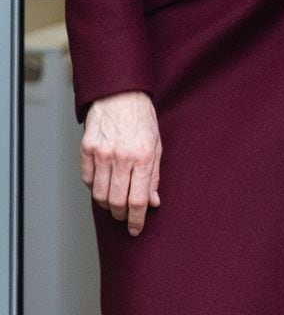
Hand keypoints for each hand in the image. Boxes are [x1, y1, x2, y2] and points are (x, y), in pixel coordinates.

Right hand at [81, 91, 161, 235]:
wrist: (121, 94)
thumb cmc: (142, 118)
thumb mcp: (156, 144)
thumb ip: (154, 175)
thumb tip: (153, 202)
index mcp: (142, 156)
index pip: (139, 199)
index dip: (137, 219)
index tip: (136, 229)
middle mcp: (121, 157)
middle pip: (117, 202)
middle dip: (121, 215)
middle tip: (125, 216)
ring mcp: (101, 154)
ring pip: (100, 195)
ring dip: (107, 205)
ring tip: (114, 202)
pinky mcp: (86, 150)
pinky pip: (87, 180)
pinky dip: (95, 188)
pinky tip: (103, 184)